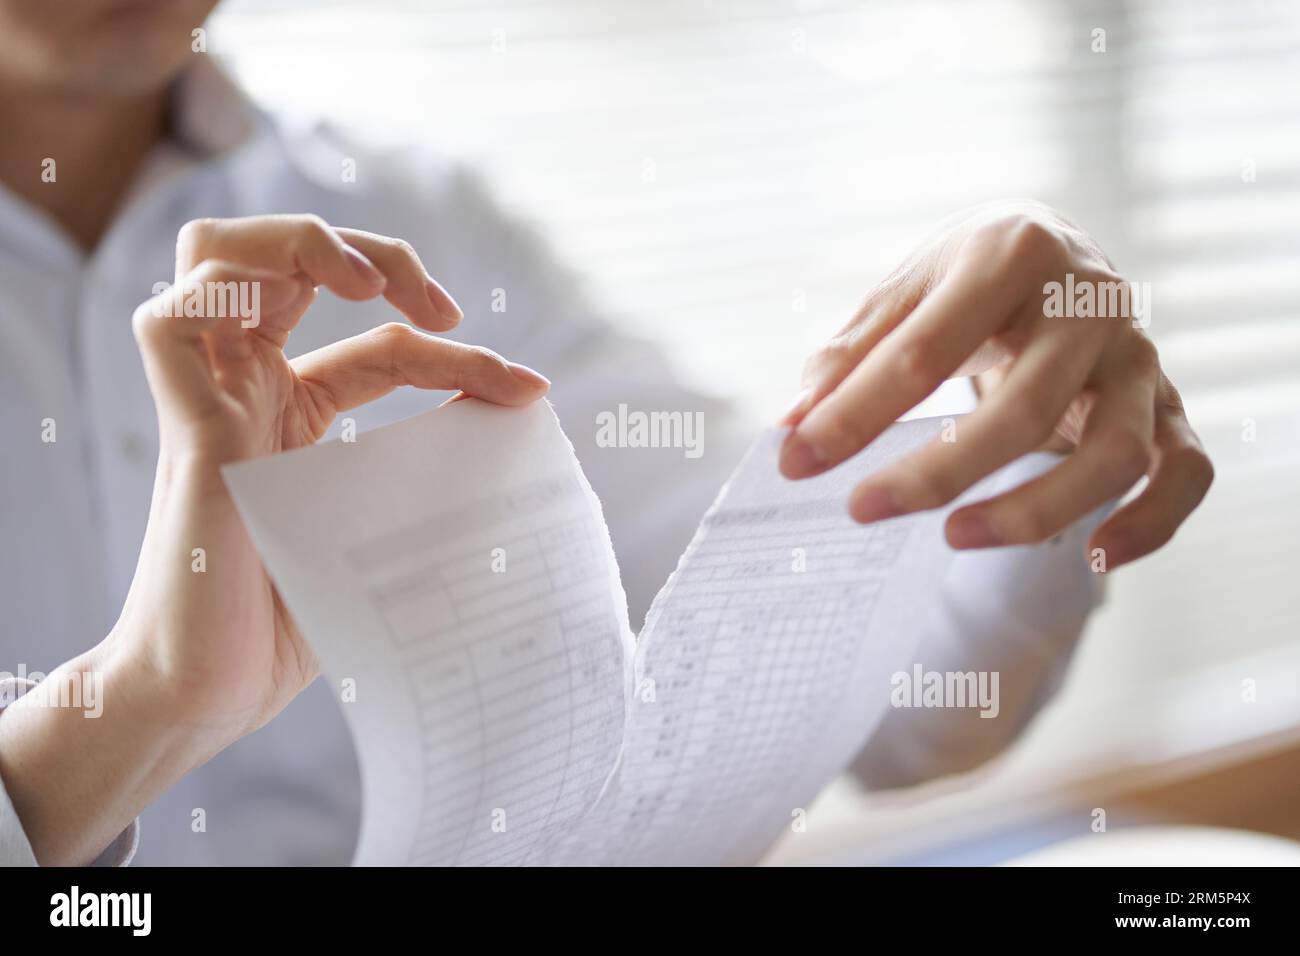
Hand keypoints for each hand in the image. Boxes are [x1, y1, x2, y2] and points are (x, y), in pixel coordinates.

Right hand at [0, 215, 548, 862]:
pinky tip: (293, 301)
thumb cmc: (288, 628)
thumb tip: (521, 472)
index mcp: (296, 415)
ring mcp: (212, 398)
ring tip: (372, 284)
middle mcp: (249, 390)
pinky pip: (173, 316)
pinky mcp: (184, 425)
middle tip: (443, 307)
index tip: (531, 389)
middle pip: (292, 262)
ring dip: (305, 241)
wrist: (211, 696)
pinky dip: (230, 284)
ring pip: (223, 255)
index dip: (462, 354)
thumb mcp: (380, 536)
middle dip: (377, 255)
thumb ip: (423, 488)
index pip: (385, 346)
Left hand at [779, 202, 1211, 568]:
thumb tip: (793, 427)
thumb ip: (852, 354)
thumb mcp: (906, 290)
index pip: (925, 350)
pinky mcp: (1171, 404)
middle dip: (934, 471)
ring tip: (954, 538)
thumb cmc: (969, 278)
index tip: (796, 462)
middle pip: (1023, 408)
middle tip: (859, 509)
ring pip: (1113, 453)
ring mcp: (1139, 358)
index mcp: (1013, 254)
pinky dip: (1152, 522)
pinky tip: (1095, 556)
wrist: (1060, 252)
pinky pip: (1184, 473)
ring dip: (1034, 509)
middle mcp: (1090, 304)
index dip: (855, 414)